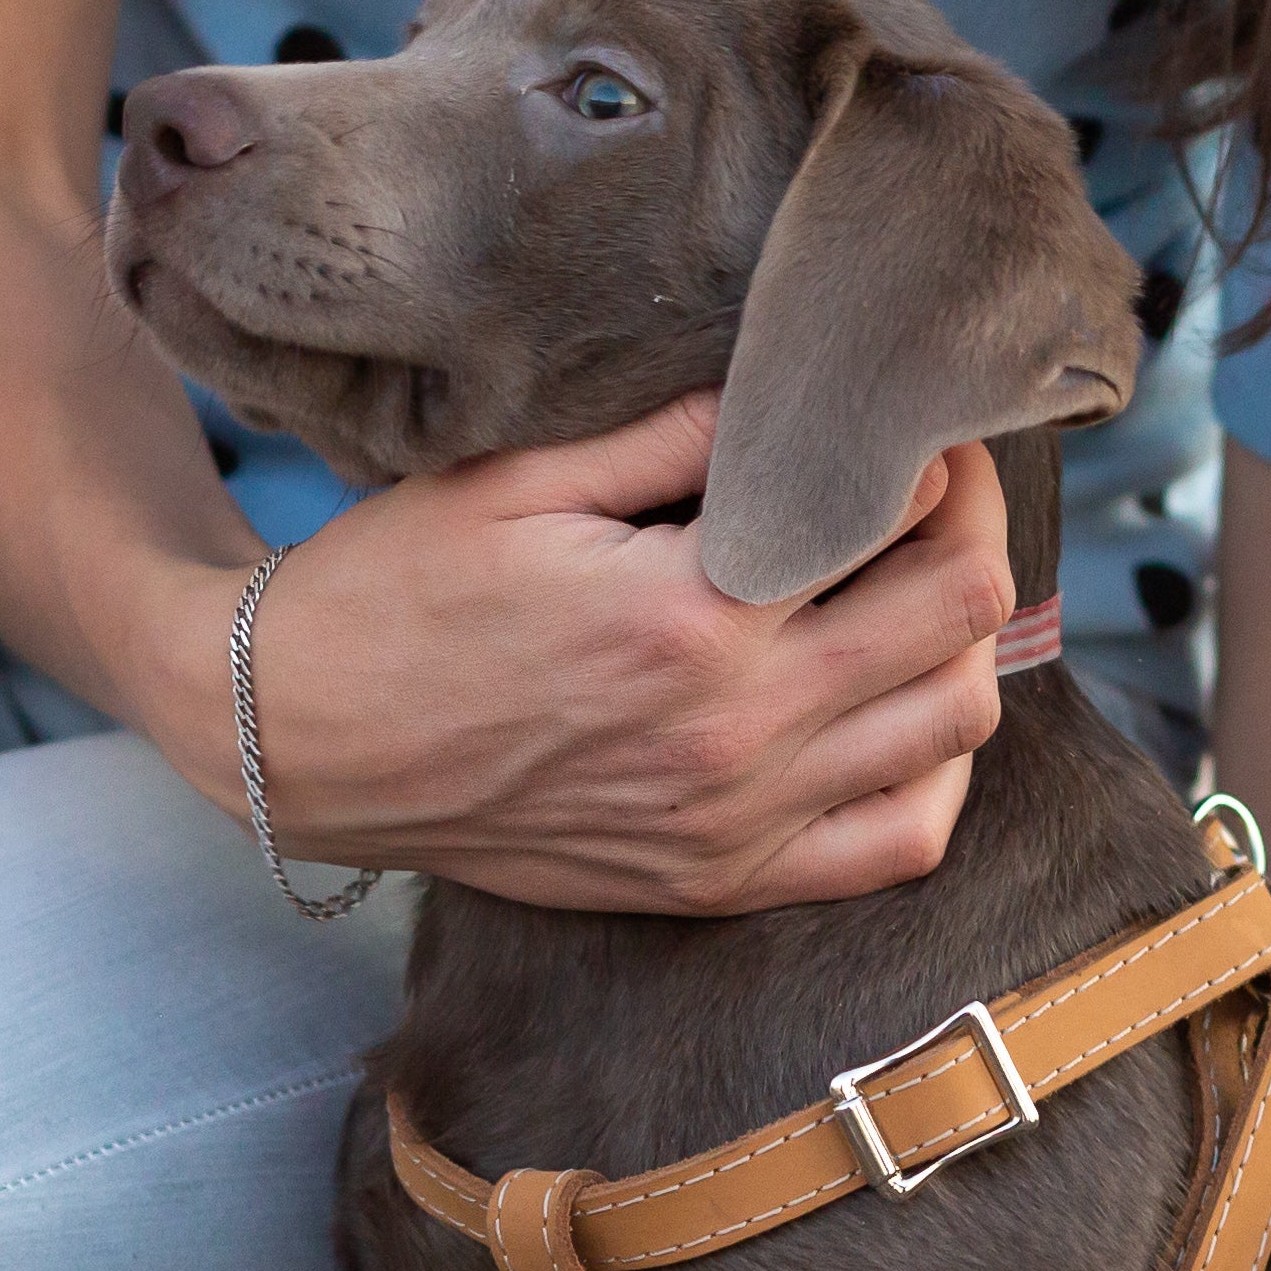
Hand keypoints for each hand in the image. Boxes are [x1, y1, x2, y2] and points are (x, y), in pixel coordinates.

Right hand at [228, 397, 1013, 911]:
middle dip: (972, 529)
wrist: (298, 743)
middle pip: (963, 619)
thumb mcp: (518, 478)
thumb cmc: (392, 593)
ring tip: (917, 589)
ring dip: (965, 646)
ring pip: (956, 730)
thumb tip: (797, 390)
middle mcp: (735, 729)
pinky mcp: (718, 879)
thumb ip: (674, 434)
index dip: (933, 452)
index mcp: (690, 615)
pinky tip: (902, 714)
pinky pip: (898, 845)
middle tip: (935, 487)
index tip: (909, 421)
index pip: (904, 518)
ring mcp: (735, 819)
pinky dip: (936, 773)